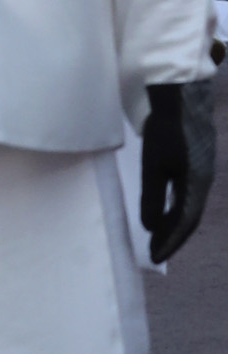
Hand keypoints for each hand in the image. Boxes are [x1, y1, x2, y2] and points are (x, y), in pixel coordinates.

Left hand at [142, 79, 216, 262]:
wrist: (181, 97)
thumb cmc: (166, 130)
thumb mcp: (154, 165)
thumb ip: (153, 197)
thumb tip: (150, 228)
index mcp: (196, 185)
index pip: (184, 222)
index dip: (170, 241)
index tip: (153, 257)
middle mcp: (203, 182)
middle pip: (189, 218)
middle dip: (172, 237)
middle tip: (154, 253)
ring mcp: (202, 171)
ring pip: (189, 206)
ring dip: (174, 224)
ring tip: (158, 237)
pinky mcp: (196, 161)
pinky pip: (188, 194)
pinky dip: (176, 208)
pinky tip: (164, 210)